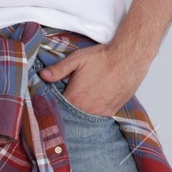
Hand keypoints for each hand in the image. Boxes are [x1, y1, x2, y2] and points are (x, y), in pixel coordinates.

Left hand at [39, 41, 154, 117]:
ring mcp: (100, 112)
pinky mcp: (112, 111)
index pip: (58, 106)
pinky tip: (97, 96)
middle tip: (74, 91)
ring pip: (86, 114)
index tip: (59, 92)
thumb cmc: (103, 57)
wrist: (129, 58)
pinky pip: (99, 114)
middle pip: (72, 112)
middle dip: (70, 104)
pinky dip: (96, 108)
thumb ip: (58, 69)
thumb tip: (42, 76)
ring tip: (87, 93)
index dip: (56, 100)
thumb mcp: (77, 59)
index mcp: (75, 98)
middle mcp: (87, 109)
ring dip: (84, 107)